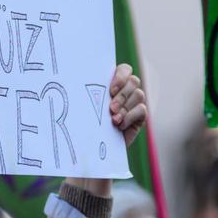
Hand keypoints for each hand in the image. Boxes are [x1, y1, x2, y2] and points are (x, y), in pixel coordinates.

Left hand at [61, 65, 147, 199]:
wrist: (92, 149)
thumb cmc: (85, 124)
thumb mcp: (86, 106)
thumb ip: (90, 91)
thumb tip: (75, 77)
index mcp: (112, 83)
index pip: (125, 69)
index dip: (121, 75)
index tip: (110, 88)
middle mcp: (125, 91)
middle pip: (134, 81)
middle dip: (122, 94)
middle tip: (110, 108)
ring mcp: (133, 104)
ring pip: (139, 94)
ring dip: (125, 106)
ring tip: (113, 119)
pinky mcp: (139, 117)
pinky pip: (142, 110)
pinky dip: (130, 117)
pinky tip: (119, 126)